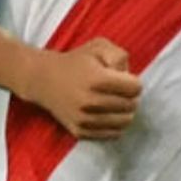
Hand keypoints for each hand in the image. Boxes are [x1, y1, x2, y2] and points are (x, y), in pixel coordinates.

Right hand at [21, 37, 141, 140]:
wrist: (44, 80)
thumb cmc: (76, 61)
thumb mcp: (99, 46)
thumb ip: (120, 56)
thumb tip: (128, 76)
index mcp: (97, 80)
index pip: (135, 88)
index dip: (133, 82)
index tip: (124, 79)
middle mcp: (89, 102)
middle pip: (131, 106)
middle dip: (131, 97)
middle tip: (120, 91)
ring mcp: (84, 119)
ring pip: (125, 122)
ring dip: (125, 112)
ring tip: (116, 102)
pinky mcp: (80, 131)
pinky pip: (112, 134)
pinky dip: (115, 125)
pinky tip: (108, 113)